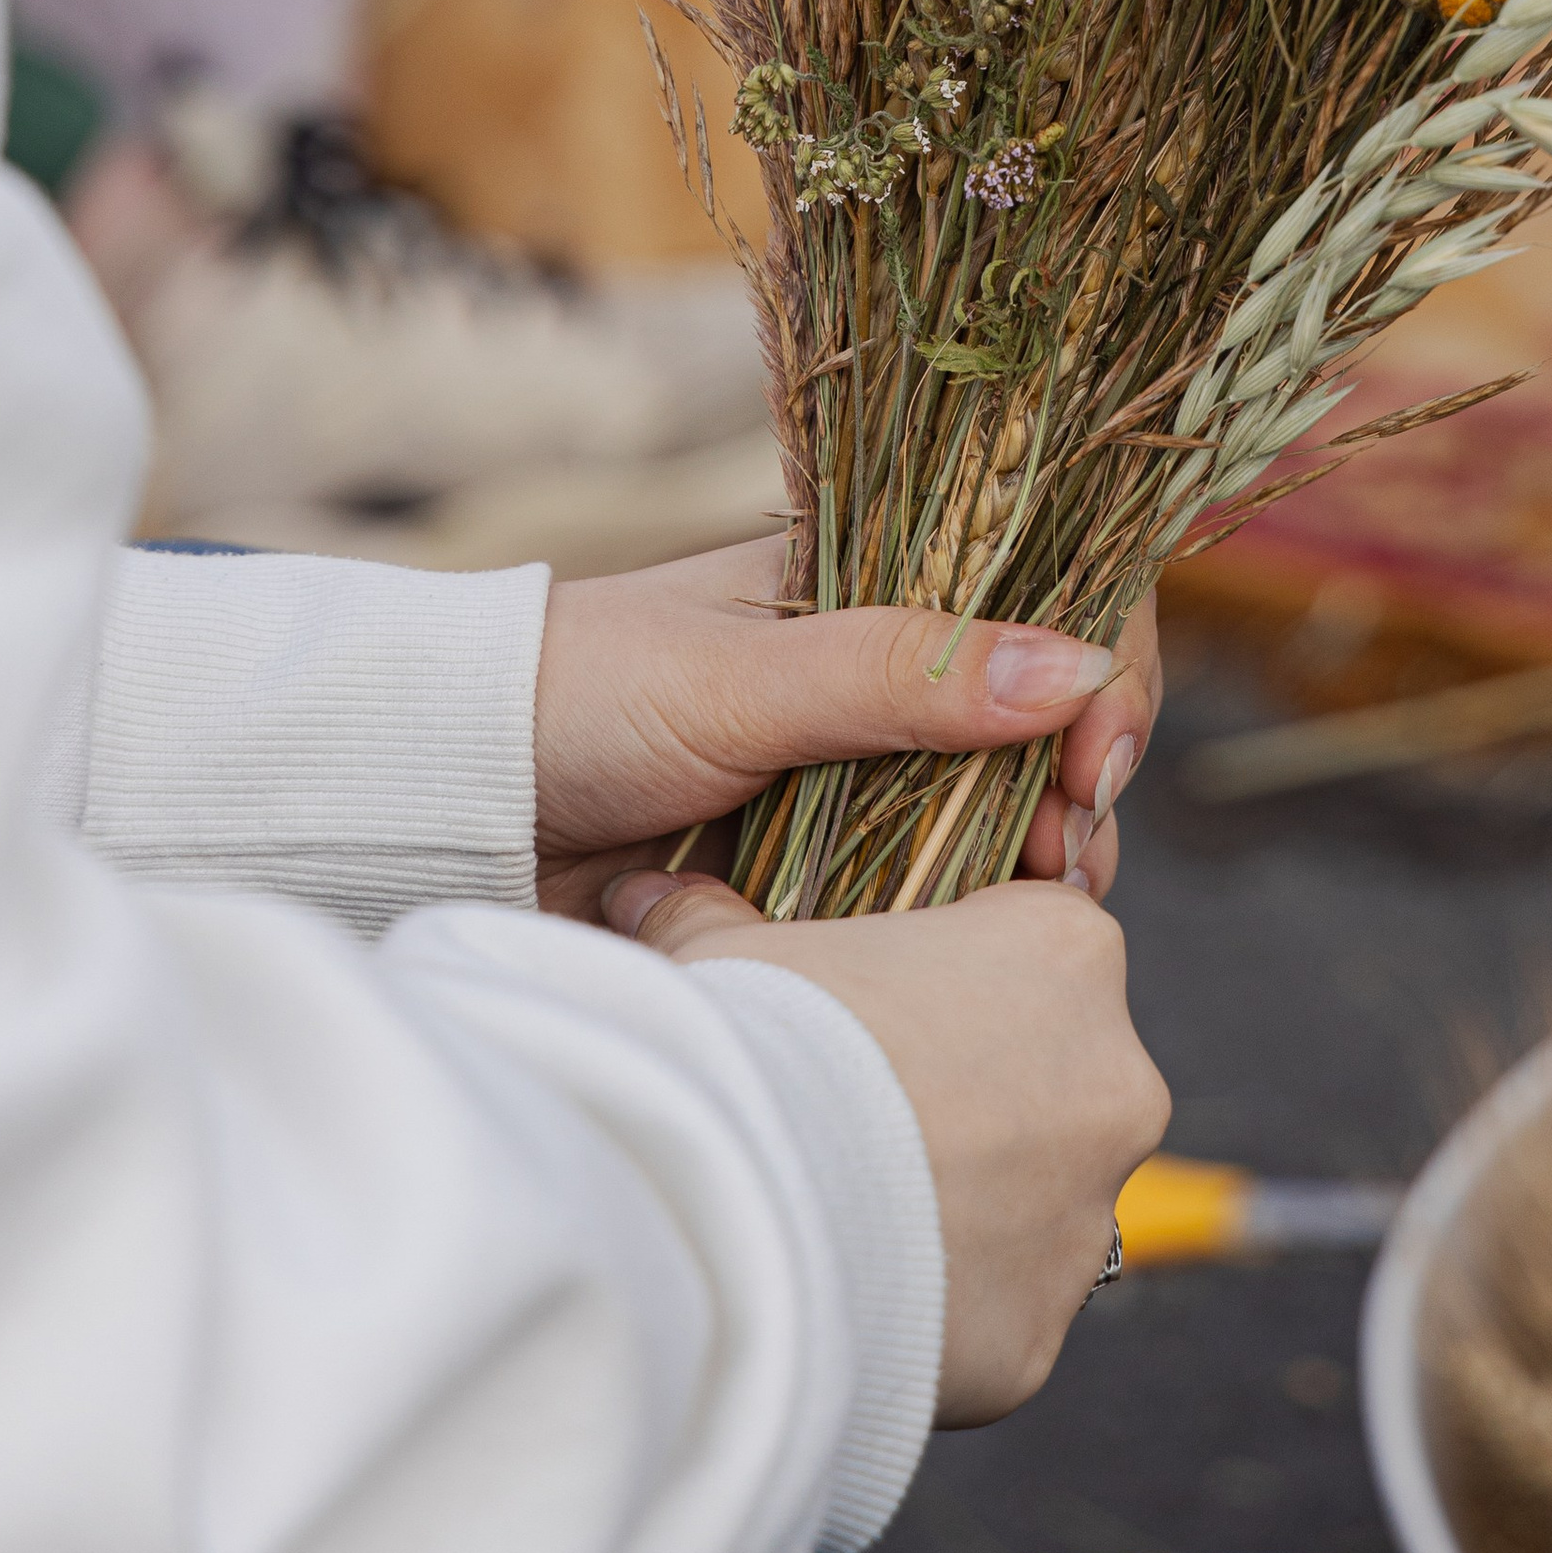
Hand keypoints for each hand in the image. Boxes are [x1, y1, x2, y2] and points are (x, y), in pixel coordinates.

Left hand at [533, 541, 1161, 918]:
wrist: (451, 811)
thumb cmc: (579, 698)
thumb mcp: (740, 677)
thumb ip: (900, 672)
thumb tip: (1075, 667)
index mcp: (881, 587)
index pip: (1051, 600)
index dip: (1100, 675)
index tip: (1094, 759)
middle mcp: (891, 681)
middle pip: (1050, 729)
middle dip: (1081, 797)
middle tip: (1062, 862)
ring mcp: (865, 783)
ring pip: (1004, 827)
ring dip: (1030, 878)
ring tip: (1011, 919)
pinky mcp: (831, 880)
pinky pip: (928, 908)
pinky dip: (953, 937)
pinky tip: (950, 964)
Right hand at [607, 867, 1169, 1421]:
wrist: (745, 1216)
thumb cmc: (758, 1040)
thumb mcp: (734, 950)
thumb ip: (714, 914)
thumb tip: (646, 892)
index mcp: (1068, 951)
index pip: (1044, 941)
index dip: (961, 968)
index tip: (886, 1000)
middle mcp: (1116, 1080)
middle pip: (1054, 1074)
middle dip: (972, 1092)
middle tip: (857, 1110)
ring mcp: (1086, 1219)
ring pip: (1036, 1202)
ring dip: (963, 1203)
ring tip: (844, 1207)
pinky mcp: (1041, 1339)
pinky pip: (995, 1311)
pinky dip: (938, 1305)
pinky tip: (851, 1290)